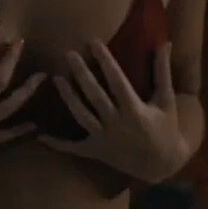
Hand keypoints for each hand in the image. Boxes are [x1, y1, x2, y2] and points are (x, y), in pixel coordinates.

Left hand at [39, 41, 186, 180]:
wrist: (161, 165)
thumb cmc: (166, 129)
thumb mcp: (166, 100)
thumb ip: (162, 72)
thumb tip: (164, 44)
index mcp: (135, 109)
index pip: (116, 80)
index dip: (105, 60)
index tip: (93, 42)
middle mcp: (116, 123)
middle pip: (95, 95)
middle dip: (81, 74)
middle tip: (68, 54)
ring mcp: (104, 138)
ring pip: (81, 115)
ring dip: (68, 97)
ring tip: (56, 78)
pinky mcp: (96, 151)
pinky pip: (74, 148)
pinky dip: (57, 144)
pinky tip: (40, 136)